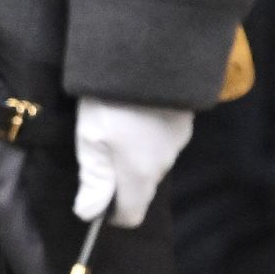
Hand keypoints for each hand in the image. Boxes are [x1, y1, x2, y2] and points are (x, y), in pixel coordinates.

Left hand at [73, 97, 192, 228]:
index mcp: (140, 175)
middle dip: (121, 179)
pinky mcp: (184, 123)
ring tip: (117, 124)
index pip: (131, 215)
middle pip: (141, 188)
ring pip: (152, 164)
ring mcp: (178, 144)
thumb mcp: (91, 138)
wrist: (147, 58)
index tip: (96, 194)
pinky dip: (148, 136)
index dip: (111, 212)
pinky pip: (163, 143)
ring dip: (135, 155)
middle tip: (100, 147)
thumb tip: (89, 213)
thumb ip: (94, 179)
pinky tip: (136, 112)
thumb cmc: (111, 102)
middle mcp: (164, 166)